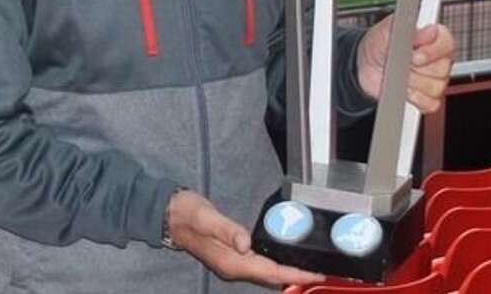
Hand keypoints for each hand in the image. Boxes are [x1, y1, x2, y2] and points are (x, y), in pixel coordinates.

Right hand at [166, 190, 319, 286]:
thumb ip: (226, 230)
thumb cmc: (187, 213)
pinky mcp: (231, 256)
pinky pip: (260, 265)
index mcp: (231, 261)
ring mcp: (232, 263)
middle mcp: (233, 267)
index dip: (294, 275)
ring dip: (288, 271)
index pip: (270, 272)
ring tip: (310, 266)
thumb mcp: (206, 217)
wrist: (168, 215)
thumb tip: (247, 244)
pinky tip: (285, 256)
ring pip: (266, 273)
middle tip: (322, 270)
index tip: (316, 275)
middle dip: (296, 276)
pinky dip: (276, 264)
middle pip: (272, 277)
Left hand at [356, 18, 454, 113]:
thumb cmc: (379, 44)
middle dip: (416, 68)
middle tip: (401, 63)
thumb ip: (409, 28)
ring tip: (400, 75)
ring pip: (436, 87)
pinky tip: (404, 90)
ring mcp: (436, 80)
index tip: (414, 55)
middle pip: (442, 69)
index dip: (431, 51)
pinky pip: (431, 104)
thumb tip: (432, 30)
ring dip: (413, 83)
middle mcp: (439, 59)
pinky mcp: (428, 98)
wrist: (364, 65)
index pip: (447, 44)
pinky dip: (416, 99)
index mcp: (433, 38)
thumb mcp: (387, 30)